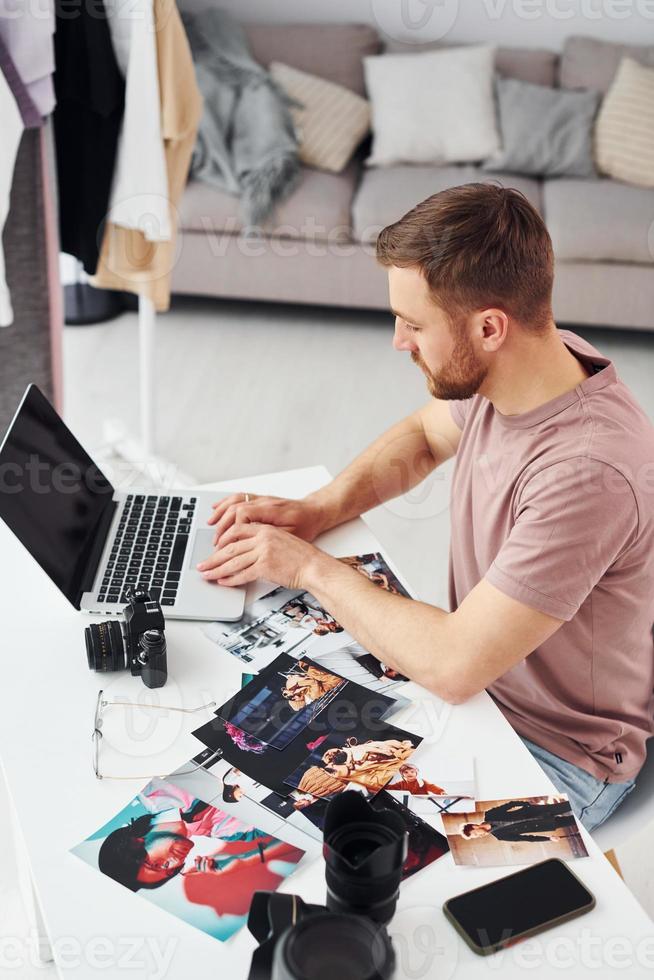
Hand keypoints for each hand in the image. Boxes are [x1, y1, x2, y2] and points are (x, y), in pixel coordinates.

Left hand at [197, 523, 330, 590]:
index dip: (222, 540)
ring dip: (217, 569)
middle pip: (230, 547)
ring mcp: (263, 552)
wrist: (314, 566)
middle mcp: (262, 538)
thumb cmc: (301, 556)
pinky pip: (243, 574)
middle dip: (213, 558)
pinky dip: (231, 579)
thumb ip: (262, 542)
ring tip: (207, 575)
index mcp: (265, 529)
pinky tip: (224, 582)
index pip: (236, 531)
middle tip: (203, 564)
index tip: (214, 548)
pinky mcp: (265, 566)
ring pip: (233, 561)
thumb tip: (245, 552)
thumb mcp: (281, 540)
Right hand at [207, 493, 326, 546]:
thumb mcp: (292, 535)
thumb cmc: (307, 525)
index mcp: (272, 510)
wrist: (315, 512)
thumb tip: (252, 543)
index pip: (243, 515)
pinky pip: (239, 497)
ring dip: (220, 513)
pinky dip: (225, 503)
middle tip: (216, 543)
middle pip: (235, 509)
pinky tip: (217, 508)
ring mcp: (261, 499)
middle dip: (222, 526)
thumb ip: (271, 537)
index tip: (226, 544)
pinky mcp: (260, 500)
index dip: (232, 530)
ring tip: (210, 525)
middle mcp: (264, 502)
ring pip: (234, 501)